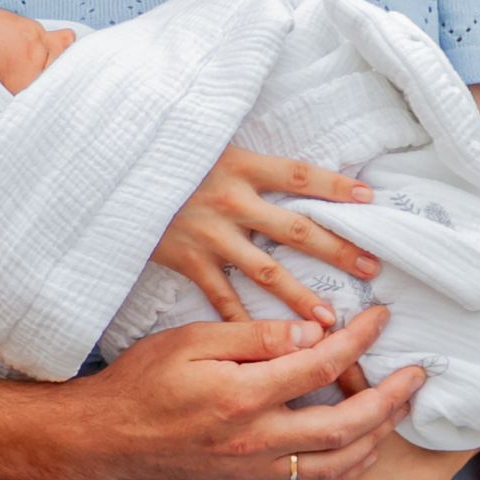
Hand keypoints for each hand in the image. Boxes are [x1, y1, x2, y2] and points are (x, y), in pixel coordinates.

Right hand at [66, 307, 425, 479]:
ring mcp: (256, 469)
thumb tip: (313, 332)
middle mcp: (258, 439)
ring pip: (338, 463)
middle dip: (391, 399)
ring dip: (378, 437)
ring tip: (399, 411)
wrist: (108, 437)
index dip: (360, 339)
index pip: (323, 364)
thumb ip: (257, 335)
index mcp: (245, 395)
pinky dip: (345, 469)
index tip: (380, 319)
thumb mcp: (194, 338)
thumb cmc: (144, 380)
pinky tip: (360, 451)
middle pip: (348, 425)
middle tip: (417, 376)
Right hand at [152, 145, 380, 325]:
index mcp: (239, 165)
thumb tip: (280, 155)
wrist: (108, 169)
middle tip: (372, 268)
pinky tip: (268, 345)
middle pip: (296, 229)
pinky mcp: (186, 260)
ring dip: (301, 296)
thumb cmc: (161, 149)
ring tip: (331, 320)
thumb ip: (242, 146)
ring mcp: (208, 235)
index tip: (369, 198)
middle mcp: (230, 201)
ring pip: (266, 271)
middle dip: (337, 250)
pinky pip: (221, 297)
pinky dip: (244, 321)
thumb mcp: (202, 134)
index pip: (299, 176)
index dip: (335, 186)